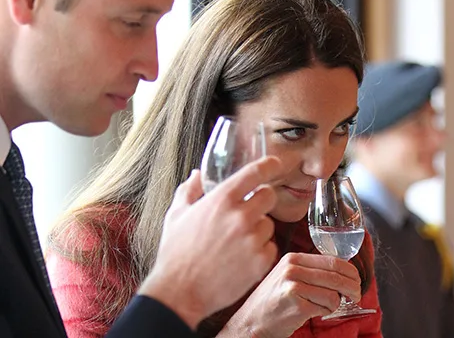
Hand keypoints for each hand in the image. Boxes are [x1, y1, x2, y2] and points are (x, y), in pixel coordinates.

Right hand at [139, 156, 282, 329]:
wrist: (179, 292)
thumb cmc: (176, 253)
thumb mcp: (176, 215)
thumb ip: (189, 190)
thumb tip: (197, 174)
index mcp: (221, 199)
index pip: (256, 172)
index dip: (269, 165)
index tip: (274, 164)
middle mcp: (240, 216)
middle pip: (269, 196)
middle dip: (261, 201)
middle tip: (248, 212)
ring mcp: (252, 239)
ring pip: (269, 224)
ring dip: (259, 229)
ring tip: (237, 241)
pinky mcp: (261, 261)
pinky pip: (270, 247)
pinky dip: (260, 251)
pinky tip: (241, 257)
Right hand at [220, 252, 361, 336]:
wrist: (250, 323)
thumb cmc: (272, 302)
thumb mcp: (287, 276)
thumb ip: (310, 270)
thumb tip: (343, 272)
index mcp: (293, 259)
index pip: (332, 260)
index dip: (350, 271)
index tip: (356, 279)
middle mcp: (292, 269)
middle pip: (336, 275)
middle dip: (352, 287)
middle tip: (356, 295)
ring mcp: (293, 286)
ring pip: (333, 293)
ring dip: (335, 303)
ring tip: (325, 307)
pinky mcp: (296, 305)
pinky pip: (325, 307)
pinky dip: (325, 312)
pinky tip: (316, 312)